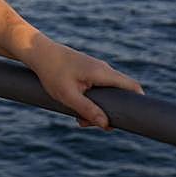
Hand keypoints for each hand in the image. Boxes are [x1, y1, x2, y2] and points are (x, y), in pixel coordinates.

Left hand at [22, 36, 143, 129]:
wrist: (36, 51)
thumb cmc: (51, 71)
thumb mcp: (68, 95)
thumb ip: (88, 110)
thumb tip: (106, 125)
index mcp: (103, 73)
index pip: (132, 86)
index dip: (139, 102)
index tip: (134, 119)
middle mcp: (103, 69)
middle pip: (119, 94)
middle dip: (109, 112)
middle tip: (90, 124)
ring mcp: (95, 69)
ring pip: (105, 93)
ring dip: (96, 108)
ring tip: (78, 119)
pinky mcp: (86, 70)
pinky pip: (96, 88)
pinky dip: (89, 100)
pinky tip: (74, 108)